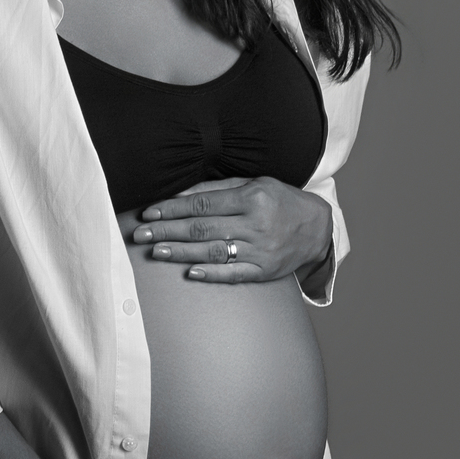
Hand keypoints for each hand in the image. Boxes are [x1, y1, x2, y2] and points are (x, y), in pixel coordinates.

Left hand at [131, 176, 331, 282]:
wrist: (318, 227)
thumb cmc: (280, 201)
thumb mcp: (255, 185)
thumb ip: (218, 190)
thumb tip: (179, 195)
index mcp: (252, 198)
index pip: (202, 204)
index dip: (172, 209)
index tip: (148, 214)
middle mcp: (256, 224)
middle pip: (202, 228)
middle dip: (167, 231)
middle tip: (140, 235)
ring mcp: (260, 250)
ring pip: (214, 251)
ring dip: (182, 252)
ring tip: (156, 252)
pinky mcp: (264, 271)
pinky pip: (234, 273)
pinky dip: (212, 273)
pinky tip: (190, 273)